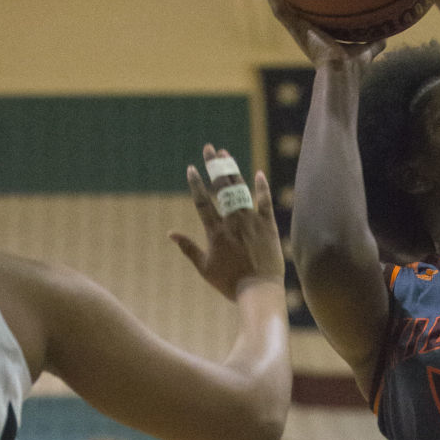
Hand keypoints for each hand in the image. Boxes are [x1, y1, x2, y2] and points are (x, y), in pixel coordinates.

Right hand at [169, 144, 285, 301]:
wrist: (259, 291)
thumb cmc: (230, 283)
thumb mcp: (204, 267)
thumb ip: (188, 248)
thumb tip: (170, 234)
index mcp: (215, 231)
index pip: (202, 201)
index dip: (196, 183)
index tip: (191, 168)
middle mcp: (232, 221)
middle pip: (221, 187)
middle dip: (214, 165)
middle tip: (209, 148)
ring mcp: (251, 221)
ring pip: (240, 189)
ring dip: (232, 169)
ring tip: (226, 154)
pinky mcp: (268, 226)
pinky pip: (265, 202)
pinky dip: (262, 188)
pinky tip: (258, 174)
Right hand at [264, 0, 387, 66]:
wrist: (343, 72)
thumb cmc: (353, 67)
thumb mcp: (366, 50)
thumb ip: (375, 43)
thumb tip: (387, 38)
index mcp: (318, 35)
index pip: (307, 17)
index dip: (302, 4)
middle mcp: (305, 31)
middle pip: (290, 10)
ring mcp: (298, 30)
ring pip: (280, 9)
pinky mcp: (295, 29)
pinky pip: (280, 11)